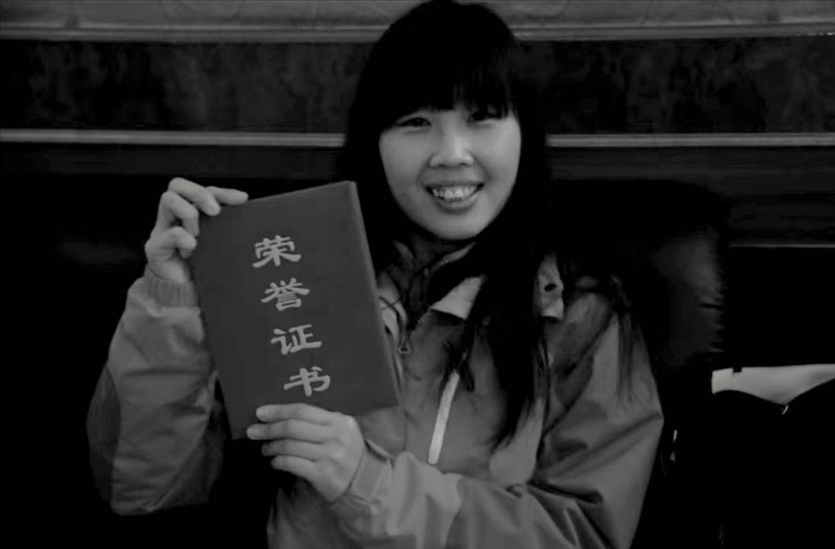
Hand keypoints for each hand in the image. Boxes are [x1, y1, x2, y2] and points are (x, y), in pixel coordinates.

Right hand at [145, 177, 248, 282]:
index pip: (203, 189)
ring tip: (198, 235)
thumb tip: (247, 211)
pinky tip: (192, 249)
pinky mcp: (155, 247)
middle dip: (199, 193)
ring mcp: (161, 230)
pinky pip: (168, 233)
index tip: (242, 199)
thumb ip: (226, 227)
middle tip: (215, 212)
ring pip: (168, 200)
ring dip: (188, 214)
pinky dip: (182, 237)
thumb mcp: (218, 242)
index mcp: (190, 212)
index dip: (222, 191)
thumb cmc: (203, 267)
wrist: (185, 295)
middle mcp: (173, 217)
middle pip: (177, 184)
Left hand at [246, 403, 364, 502]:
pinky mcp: (323, 475)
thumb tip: (283, 414)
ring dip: (272, 447)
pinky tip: (275, 462)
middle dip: (269, 428)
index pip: (303, 410)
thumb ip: (322, 421)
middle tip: (253, 431)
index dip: (278, 411)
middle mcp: (336, 437)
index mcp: (340, 422)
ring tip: (265, 448)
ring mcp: (330, 456)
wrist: (363, 485)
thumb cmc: (347, 454)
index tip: (260, 413)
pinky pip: (292, 464)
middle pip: (293, 427)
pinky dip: (278, 462)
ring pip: (290, 446)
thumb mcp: (343, 432)